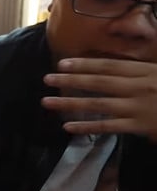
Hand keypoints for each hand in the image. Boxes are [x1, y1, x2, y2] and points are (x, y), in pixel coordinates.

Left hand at [41, 57, 156, 141]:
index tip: (62, 64)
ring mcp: (138, 107)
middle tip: (47, 79)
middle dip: (71, 80)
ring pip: (98, 104)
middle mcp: (139, 87)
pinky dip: (88, 127)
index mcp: (144, 72)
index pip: (108, 66)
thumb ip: (139, 72)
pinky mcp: (140, 126)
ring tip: (46, 102)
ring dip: (70, 103)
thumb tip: (115, 69)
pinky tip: (68, 127)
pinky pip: (109, 126)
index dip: (84, 64)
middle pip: (99, 82)